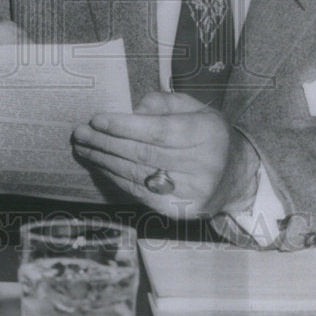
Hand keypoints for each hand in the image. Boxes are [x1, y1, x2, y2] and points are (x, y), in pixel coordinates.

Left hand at [72, 91, 259, 217]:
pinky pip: (139, 193)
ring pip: (137, 175)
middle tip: (80, 133)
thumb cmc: (207, 135)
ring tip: (83, 148)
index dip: (124, 126)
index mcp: (206, 134)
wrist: (234, 176)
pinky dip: (116, 178)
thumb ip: (164, 103)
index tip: (97, 119)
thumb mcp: (194, 108)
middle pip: (143, 154)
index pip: (158, 131)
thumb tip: (132, 110)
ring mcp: (191, 193)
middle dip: (106, 143)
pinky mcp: (179, 212)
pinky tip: (101, 166)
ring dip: (104, 161)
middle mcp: (202, 165)